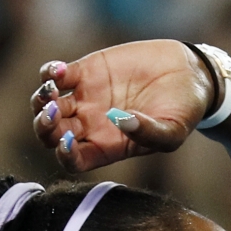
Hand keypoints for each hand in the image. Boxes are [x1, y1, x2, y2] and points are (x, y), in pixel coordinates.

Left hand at [30, 39, 214, 172]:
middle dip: (45, 126)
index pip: (73, 160)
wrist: (189, 75)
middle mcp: (89, 126)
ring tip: (52, 89)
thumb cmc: (182, 112)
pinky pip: (56, 76)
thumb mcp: (173, 131)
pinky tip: (61, 71)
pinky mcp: (86, 71)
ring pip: (47, 106)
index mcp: (105, 147)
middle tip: (53, 111)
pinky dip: (51, 73)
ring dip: (41, 100)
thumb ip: (149, 134)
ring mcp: (84, 99)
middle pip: (51, 135)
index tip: (67, 142)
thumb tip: (124, 121)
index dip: (64, 155)